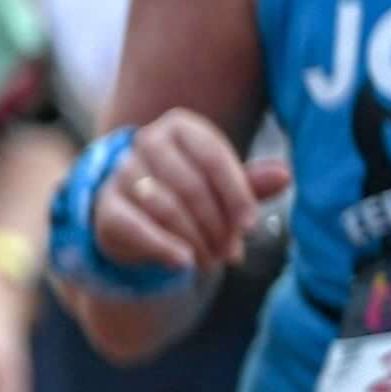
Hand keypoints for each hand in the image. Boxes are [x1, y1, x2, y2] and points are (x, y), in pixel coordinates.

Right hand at [90, 109, 287, 277]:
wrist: (138, 215)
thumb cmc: (191, 195)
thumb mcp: (224, 187)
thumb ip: (251, 183)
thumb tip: (285, 175)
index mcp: (180, 128)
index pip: (212, 157)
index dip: (236, 194)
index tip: (251, 226)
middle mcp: (146, 141)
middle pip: (190, 185)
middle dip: (216, 225)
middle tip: (231, 253)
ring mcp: (121, 172)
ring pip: (165, 207)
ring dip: (195, 240)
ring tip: (212, 261)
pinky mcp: (105, 205)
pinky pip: (134, 225)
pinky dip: (162, 247)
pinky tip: (183, 263)